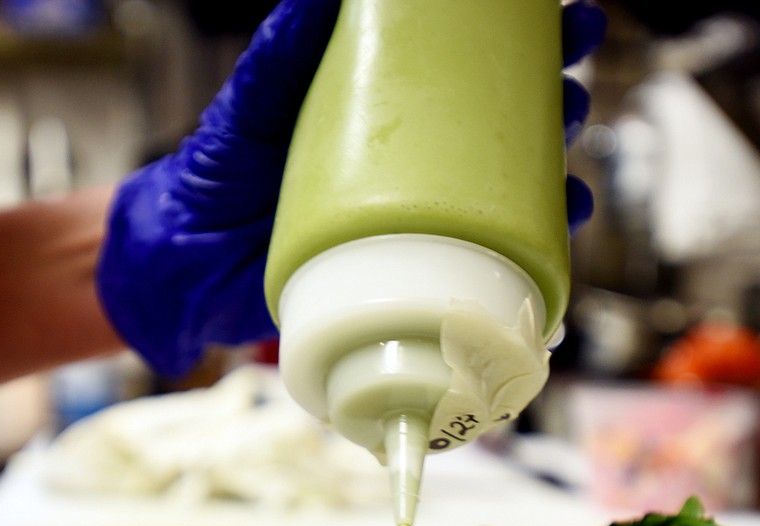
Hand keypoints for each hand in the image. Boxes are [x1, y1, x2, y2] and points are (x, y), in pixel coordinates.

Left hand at [97, 0, 605, 380]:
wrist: (186, 266)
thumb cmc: (213, 175)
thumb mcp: (247, 107)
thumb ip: (278, 54)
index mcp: (377, 104)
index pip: (461, 61)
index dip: (517, 37)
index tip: (558, 13)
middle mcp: (403, 156)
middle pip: (499, 118)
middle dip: (550, 95)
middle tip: (572, 79)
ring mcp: (408, 213)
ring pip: (502, 187)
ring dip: (550, 172)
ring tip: (571, 166)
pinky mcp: (405, 267)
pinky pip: (477, 253)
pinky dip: (523, 245)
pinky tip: (552, 234)